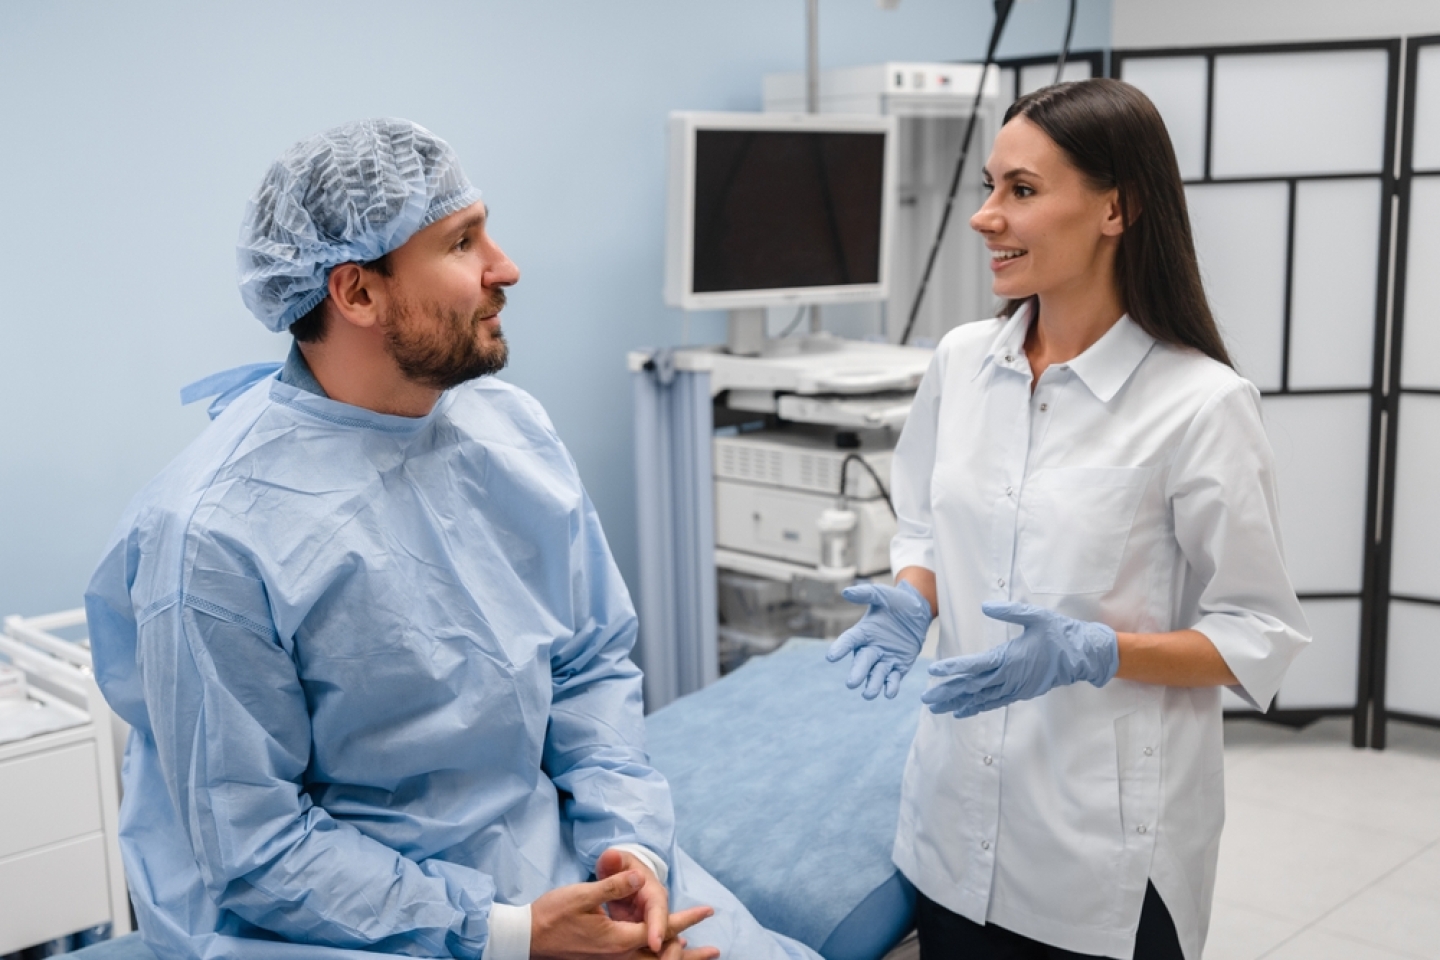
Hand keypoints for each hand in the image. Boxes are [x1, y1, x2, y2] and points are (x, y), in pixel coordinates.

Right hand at [529, 869, 713, 959]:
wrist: (525, 938)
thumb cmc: (551, 914)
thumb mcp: (583, 895)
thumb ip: (613, 885)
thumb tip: (638, 876)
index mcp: (618, 939)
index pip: (661, 929)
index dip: (686, 919)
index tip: (708, 912)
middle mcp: (618, 954)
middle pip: (663, 958)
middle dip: (690, 954)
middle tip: (715, 951)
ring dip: (675, 959)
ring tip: (696, 954)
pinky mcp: (601, 959)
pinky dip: (653, 958)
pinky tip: (658, 952)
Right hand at [826, 580, 933, 698]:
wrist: (917, 611)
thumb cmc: (896, 601)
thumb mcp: (882, 594)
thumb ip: (866, 594)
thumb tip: (846, 592)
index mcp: (863, 632)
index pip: (849, 641)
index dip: (840, 648)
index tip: (831, 657)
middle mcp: (870, 648)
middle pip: (862, 663)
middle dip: (857, 673)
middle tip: (851, 683)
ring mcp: (884, 659)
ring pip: (876, 675)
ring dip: (872, 685)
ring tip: (868, 694)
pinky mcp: (898, 666)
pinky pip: (893, 678)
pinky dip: (891, 686)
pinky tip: (890, 693)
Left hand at [921, 602, 1118, 718]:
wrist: (1083, 656)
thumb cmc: (1060, 633)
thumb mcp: (1037, 616)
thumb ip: (1010, 612)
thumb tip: (986, 606)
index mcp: (1011, 658)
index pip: (976, 665)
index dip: (954, 668)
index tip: (935, 671)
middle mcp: (1010, 677)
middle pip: (973, 686)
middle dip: (949, 692)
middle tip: (926, 698)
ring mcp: (1015, 687)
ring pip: (981, 698)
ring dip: (958, 703)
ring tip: (937, 708)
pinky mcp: (1020, 692)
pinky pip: (994, 702)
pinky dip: (976, 707)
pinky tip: (962, 712)